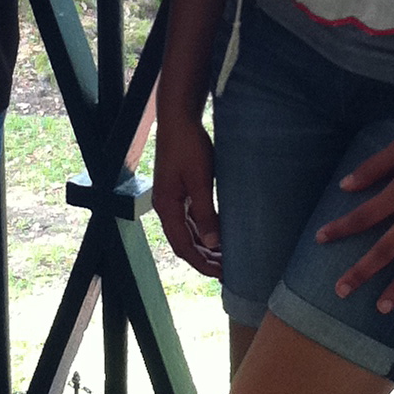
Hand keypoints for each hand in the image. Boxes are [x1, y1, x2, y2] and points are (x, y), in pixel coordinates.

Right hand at [152, 107, 221, 275]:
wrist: (178, 119)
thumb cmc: (188, 146)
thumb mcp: (200, 180)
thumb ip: (204, 212)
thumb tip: (212, 242)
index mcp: (167, 207)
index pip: (183, 246)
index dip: (201, 263)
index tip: (220, 274)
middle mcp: (166, 207)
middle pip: (184, 243)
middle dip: (204, 259)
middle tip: (227, 270)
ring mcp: (172, 199)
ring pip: (187, 232)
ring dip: (205, 246)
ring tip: (225, 257)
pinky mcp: (179, 191)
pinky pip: (190, 219)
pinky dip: (203, 231)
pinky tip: (217, 234)